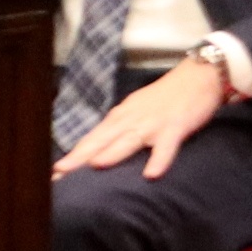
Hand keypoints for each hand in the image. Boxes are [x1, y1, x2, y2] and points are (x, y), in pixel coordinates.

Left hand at [53, 53, 228, 179]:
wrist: (198, 75)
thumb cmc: (166, 97)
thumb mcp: (137, 111)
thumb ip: (119, 130)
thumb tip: (97, 153)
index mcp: (120, 117)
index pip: (91, 140)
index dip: (72, 157)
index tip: (53, 175)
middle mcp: (130, 119)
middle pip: (102, 140)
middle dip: (80, 158)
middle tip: (59, 174)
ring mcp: (152, 123)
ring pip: (129, 140)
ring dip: (113, 152)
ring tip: (95, 167)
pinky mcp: (175, 127)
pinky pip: (166, 147)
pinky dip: (159, 160)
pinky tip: (152, 175)